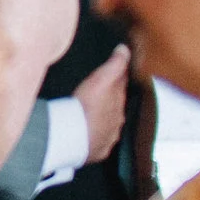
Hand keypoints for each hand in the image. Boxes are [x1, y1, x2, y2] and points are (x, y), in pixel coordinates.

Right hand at [73, 46, 129, 163]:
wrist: (74, 136)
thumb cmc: (86, 106)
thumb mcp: (101, 79)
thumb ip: (115, 65)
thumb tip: (126, 50)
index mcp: (119, 104)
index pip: (121, 89)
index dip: (117, 81)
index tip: (115, 76)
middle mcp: (117, 121)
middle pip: (116, 108)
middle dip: (111, 103)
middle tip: (100, 96)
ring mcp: (108, 137)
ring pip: (109, 126)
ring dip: (103, 121)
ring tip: (92, 116)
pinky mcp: (97, 150)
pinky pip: (99, 142)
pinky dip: (95, 137)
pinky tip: (88, 134)